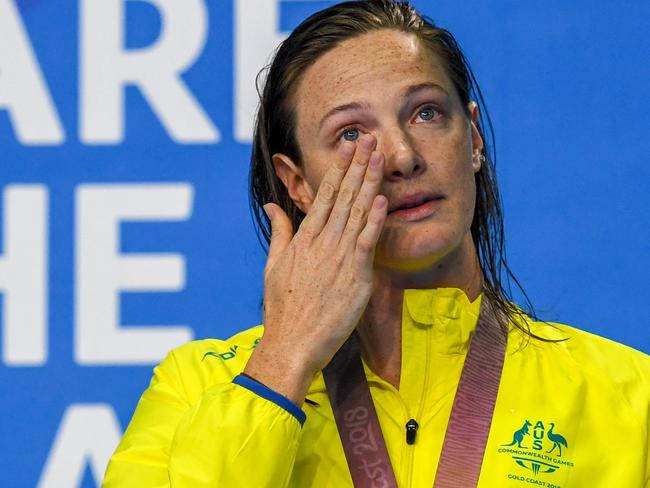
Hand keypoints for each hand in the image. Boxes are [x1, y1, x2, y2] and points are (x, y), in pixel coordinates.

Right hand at [244, 135, 386, 404]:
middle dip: (356, 166)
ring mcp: (339, 259)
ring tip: (378, 157)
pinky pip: (366, 242)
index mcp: (303, 239)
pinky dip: (374, 220)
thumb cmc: (282, 308)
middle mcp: (321, 244)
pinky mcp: (355, 277)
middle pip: (342, 197)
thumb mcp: (274, 265)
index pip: (323, 196)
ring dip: (369, 183)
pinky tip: (381, 198)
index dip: (338, 170)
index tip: (347, 149)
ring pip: (357, 213)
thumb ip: (279, 232)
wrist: (292, 344)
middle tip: (368, 140)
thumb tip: (272, 206)